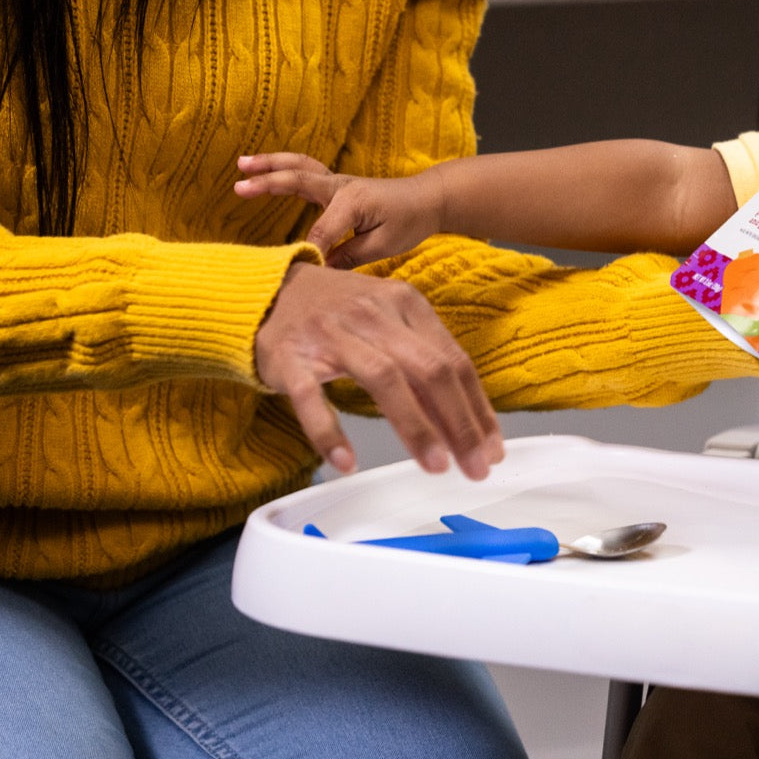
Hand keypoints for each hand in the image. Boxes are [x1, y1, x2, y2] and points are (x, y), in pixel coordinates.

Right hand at [235, 153, 442, 267]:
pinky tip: (263, 168)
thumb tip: (320, 269)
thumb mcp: (385, 245)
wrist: (427, 199)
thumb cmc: (409, 221)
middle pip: (299, 181)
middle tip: (238, 187)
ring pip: (300, 167)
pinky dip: (283, 166)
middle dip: (268, 184)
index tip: (302, 269)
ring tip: (242, 163)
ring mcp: (337, 182)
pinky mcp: (336, 184)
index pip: (322, 231)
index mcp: (354, 201)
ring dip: (270, 164)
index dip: (312, 251)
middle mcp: (341, 186)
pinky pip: (305, 171)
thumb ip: (351, 256)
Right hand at [255, 261, 502, 478]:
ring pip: (384, 379)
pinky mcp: (290, 356)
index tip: (492, 448)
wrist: (266, 291)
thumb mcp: (388, 321)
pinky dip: (329, 431)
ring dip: (415, 427)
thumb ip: (423, 362)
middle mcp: (374, 314)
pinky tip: (347, 461)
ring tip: (435, 465)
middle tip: (475, 466)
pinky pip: (312, 397)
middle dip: (460, 423)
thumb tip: (465, 418)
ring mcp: (331, 333)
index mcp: (405, 303)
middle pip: (430, 370)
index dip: (478, 409)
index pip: (454, 361)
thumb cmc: (338, 314)